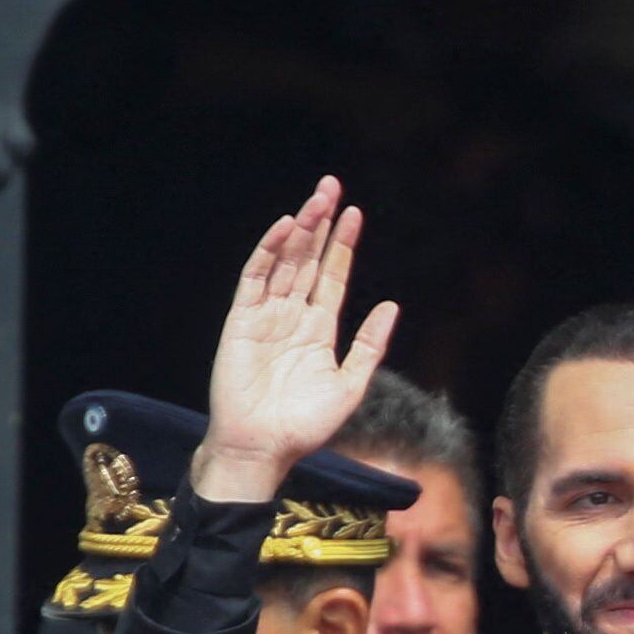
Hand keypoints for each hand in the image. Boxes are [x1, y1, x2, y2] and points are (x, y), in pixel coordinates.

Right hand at [196, 179, 399, 499]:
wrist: (263, 448)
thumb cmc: (304, 426)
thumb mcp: (350, 385)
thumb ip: (370, 345)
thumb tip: (391, 306)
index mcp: (318, 329)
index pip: (331, 276)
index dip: (343, 245)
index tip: (355, 213)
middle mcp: (292, 315)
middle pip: (308, 258)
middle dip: (320, 223)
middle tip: (331, 186)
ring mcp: (266, 315)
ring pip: (285, 261)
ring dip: (300, 230)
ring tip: (315, 199)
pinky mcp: (242, 319)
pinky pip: (256, 277)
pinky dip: (269, 251)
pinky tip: (286, 228)